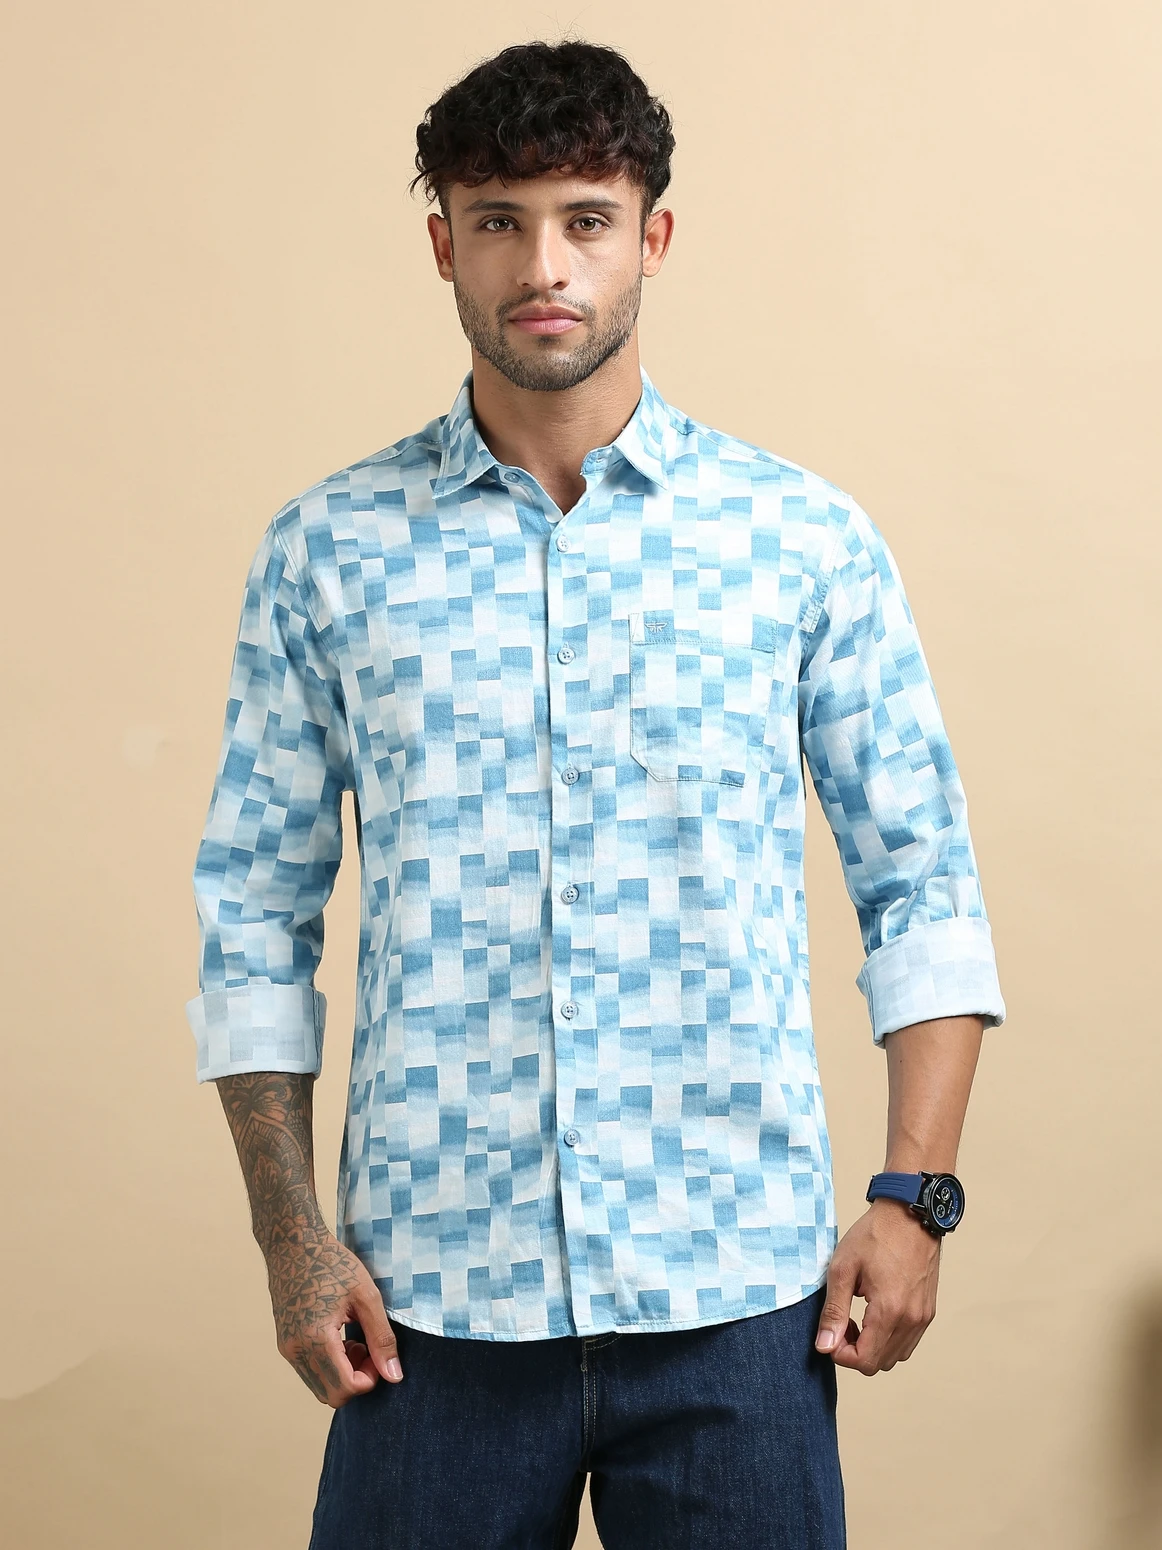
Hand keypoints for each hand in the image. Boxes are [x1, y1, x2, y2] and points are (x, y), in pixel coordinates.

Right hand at [264, 1224, 402, 1406]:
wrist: (292, 1242)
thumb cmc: (332, 1263)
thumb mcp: (366, 1296)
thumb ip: (381, 1338)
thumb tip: (394, 1376)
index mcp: (315, 1339)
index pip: (345, 1389)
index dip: (369, 1380)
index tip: (377, 1354)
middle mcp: (295, 1351)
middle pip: (331, 1396)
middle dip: (356, 1380)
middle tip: (367, 1348)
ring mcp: (286, 1348)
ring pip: (319, 1387)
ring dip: (342, 1374)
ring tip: (354, 1339)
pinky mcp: (284, 1343)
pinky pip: (309, 1372)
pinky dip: (329, 1366)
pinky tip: (340, 1337)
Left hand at [814, 1199, 940, 1374]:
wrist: (909, 1214)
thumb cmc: (875, 1235)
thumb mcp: (843, 1268)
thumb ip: (834, 1311)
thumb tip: (824, 1346)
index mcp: (889, 1311)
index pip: (865, 1361)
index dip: (841, 1355)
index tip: (830, 1334)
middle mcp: (912, 1320)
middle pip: (880, 1363)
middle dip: (855, 1352)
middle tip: (841, 1325)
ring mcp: (923, 1317)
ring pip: (896, 1357)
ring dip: (873, 1348)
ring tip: (857, 1319)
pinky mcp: (928, 1311)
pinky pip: (907, 1342)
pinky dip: (889, 1339)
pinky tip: (874, 1315)